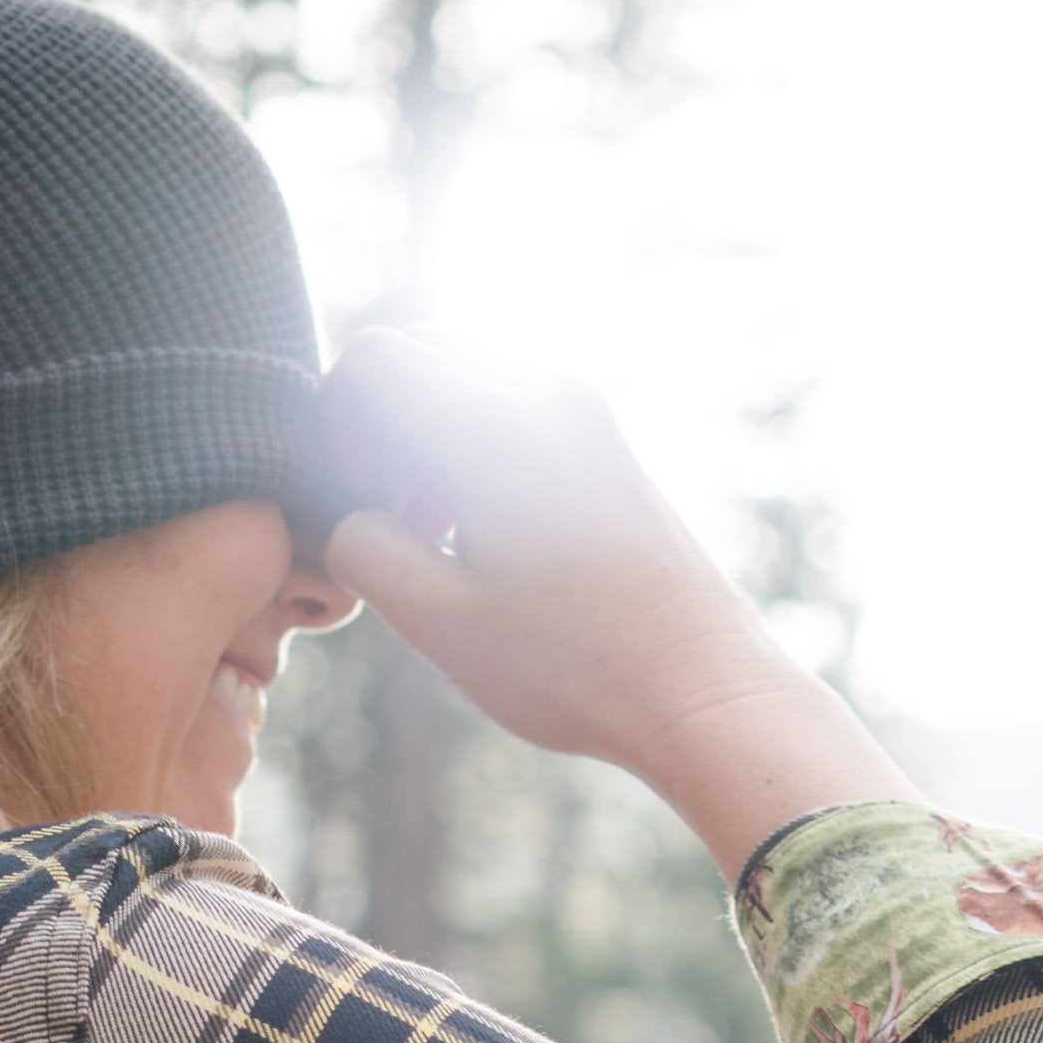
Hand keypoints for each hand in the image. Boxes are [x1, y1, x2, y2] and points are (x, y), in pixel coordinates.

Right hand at [317, 329, 920, 873]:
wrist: (705, 690)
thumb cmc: (574, 666)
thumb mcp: (437, 622)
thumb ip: (362, 547)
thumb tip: (351, 512)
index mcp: (492, 425)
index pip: (372, 356)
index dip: (337, 425)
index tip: (365, 502)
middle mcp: (544, 395)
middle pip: (419, 352)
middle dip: (379, 424)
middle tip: (397, 518)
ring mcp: (586, 415)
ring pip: (466, 379)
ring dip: (428, 441)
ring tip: (442, 540)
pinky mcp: (609, 445)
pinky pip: (513, 412)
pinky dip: (476, 452)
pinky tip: (491, 541)